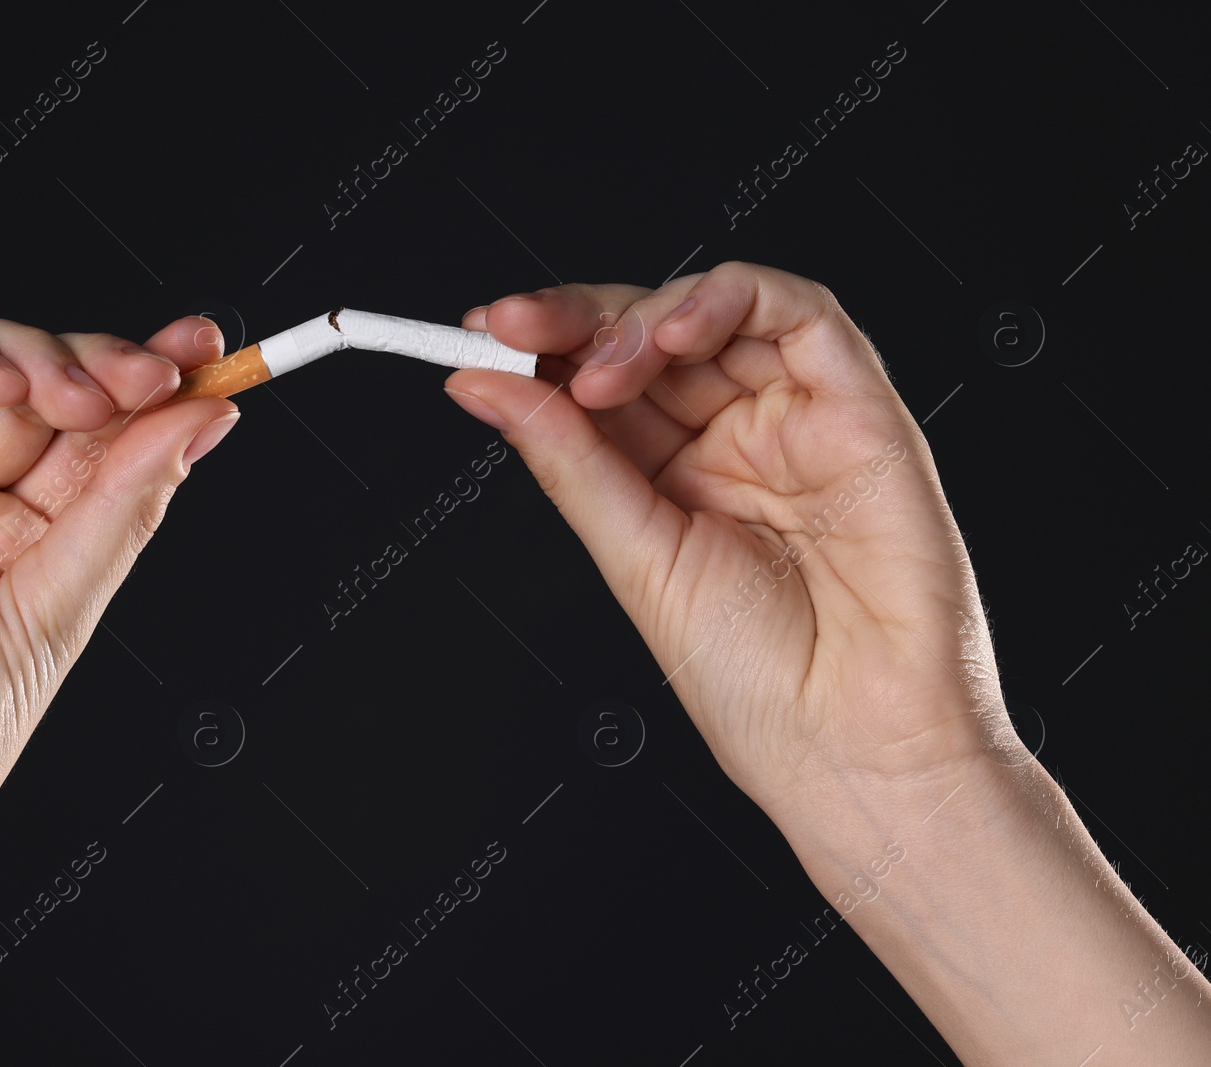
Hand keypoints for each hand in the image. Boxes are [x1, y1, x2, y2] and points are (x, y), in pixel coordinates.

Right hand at [0, 312, 237, 879]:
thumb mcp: (62, 604)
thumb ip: (125, 498)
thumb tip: (206, 415)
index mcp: (23, 539)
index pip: (93, 435)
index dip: (149, 385)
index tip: (207, 355)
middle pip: (39, 389)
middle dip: (105, 366)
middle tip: (156, 375)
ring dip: (42, 357)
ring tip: (88, 395)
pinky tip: (7, 381)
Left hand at [444, 262, 1009, 816]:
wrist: (854, 744)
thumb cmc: (760, 683)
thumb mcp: (634, 558)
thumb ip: (566, 460)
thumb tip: (481, 387)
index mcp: (672, 478)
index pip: (601, 382)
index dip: (542, 349)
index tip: (480, 334)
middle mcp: (731, 440)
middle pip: (649, 334)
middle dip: (578, 320)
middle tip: (515, 327)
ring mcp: (794, 420)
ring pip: (715, 311)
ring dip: (644, 315)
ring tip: (602, 365)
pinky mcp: (859, 407)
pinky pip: (802, 313)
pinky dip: (731, 299)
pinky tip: (675, 332)